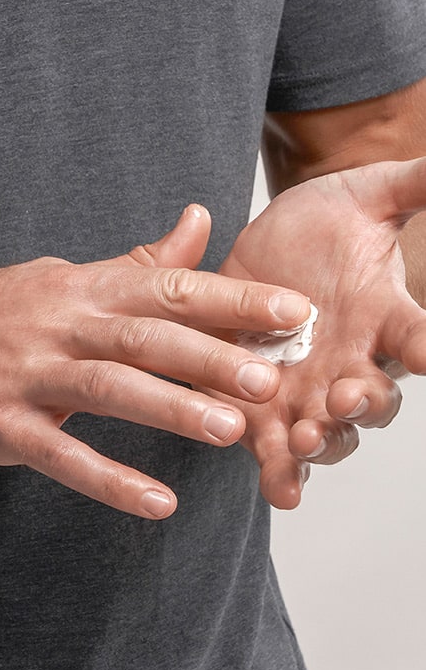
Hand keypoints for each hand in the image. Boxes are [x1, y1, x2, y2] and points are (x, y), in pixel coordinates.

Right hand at [0, 205, 309, 518]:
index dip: (231, 299)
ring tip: (229, 432)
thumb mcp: (64, 279)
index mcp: (81, 289)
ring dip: (170, 409)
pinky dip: (109, 478)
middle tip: (272, 378)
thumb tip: (198, 220)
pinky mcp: (2, 425)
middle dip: (210, 356)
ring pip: (108, 389)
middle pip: (144, 336)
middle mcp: (59, 325)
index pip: (167, 286)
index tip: (292, 312)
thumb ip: (137, 262)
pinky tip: (157, 502)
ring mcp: (28, 375)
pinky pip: (61, 454)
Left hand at [205, 158, 425, 508]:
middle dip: (364, 404)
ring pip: (327, 432)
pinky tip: (278, 483)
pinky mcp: (260, 401)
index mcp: (381, 315)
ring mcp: (306, 387)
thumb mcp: (367, 194)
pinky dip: (277, 465)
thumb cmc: (322, 223)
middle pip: (373, 399)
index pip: (417, 336)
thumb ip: (414, 185)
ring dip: (319, 444)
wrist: (261, 246)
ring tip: (304, 446)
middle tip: (345, 398)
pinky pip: (272, 443)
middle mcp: (351, 361)